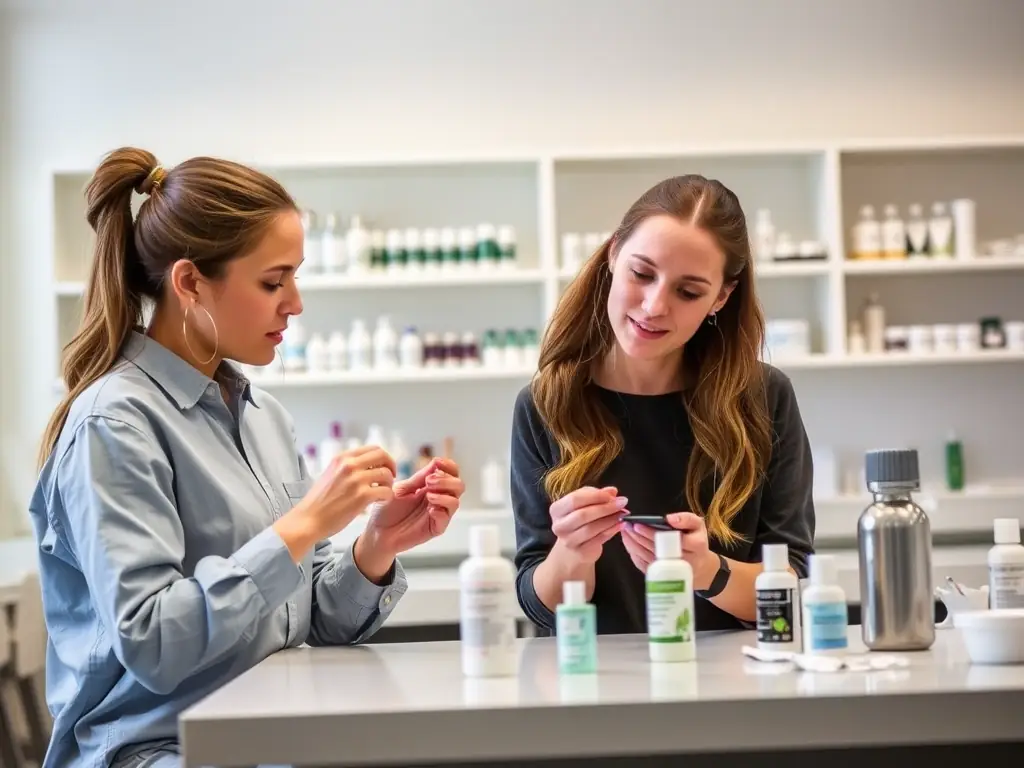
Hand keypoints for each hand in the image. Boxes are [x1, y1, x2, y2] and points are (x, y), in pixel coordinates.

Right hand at [275, 445, 396, 560]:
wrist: (308, 520)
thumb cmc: (319, 502)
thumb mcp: (330, 474)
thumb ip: (347, 467)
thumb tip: (368, 465)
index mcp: (342, 458)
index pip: (373, 448)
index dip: (383, 458)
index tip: (384, 469)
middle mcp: (349, 465)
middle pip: (383, 456)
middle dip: (391, 467)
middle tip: (390, 479)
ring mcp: (356, 480)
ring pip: (387, 475)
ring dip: (389, 485)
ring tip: (382, 494)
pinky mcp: (362, 496)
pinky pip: (386, 492)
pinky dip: (387, 497)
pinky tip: (380, 502)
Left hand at [361, 457, 464, 558]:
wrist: (376, 530)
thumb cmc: (387, 509)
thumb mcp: (402, 488)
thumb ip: (419, 478)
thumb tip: (436, 462)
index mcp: (432, 486)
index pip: (451, 473)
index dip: (449, 466)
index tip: (438, 462)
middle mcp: (439, 499)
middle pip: (459, 486)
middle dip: (446, 480)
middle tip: (429, 481)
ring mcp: (438, 514)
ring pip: (455, 502)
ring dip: (444, 495)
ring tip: (428, 495)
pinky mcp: (435, 528)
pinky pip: (446, 519)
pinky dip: (440, 512)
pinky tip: (429, 510)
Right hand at [549, 486, 627, 563]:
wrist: (572, 549)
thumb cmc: (578, 522)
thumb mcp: (584, 504)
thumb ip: (596, 495)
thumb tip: (612, 491)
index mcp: (556, 510)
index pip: (575, 499)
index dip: (595, 496)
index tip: (612, 494)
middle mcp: (559, 526)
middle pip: (583, 514)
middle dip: (605, 508)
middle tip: (622, 503)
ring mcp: (569, 541)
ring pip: (592, 528)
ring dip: (610, 519)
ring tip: (623, 514)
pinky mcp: (581, 552)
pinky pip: (599, 539)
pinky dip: (611, 530)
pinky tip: (620, 524)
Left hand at [622, 512, 717, 584]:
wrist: (700, 567)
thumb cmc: (696, 541)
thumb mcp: (697, 526)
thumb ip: (686, 519)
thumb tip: (669, 519)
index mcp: (696, 546)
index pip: (672, 539)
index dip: (653, 533)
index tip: (638, 524)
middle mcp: (684, 561)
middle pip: (657, 549)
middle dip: (639, 537)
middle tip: (627, 526)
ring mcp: (672, 572)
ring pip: (648, 558)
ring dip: (633, 545)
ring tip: (625, 532)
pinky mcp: (661, 577)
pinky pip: (645, 566)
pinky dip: (634, 554)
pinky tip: (628, 543)